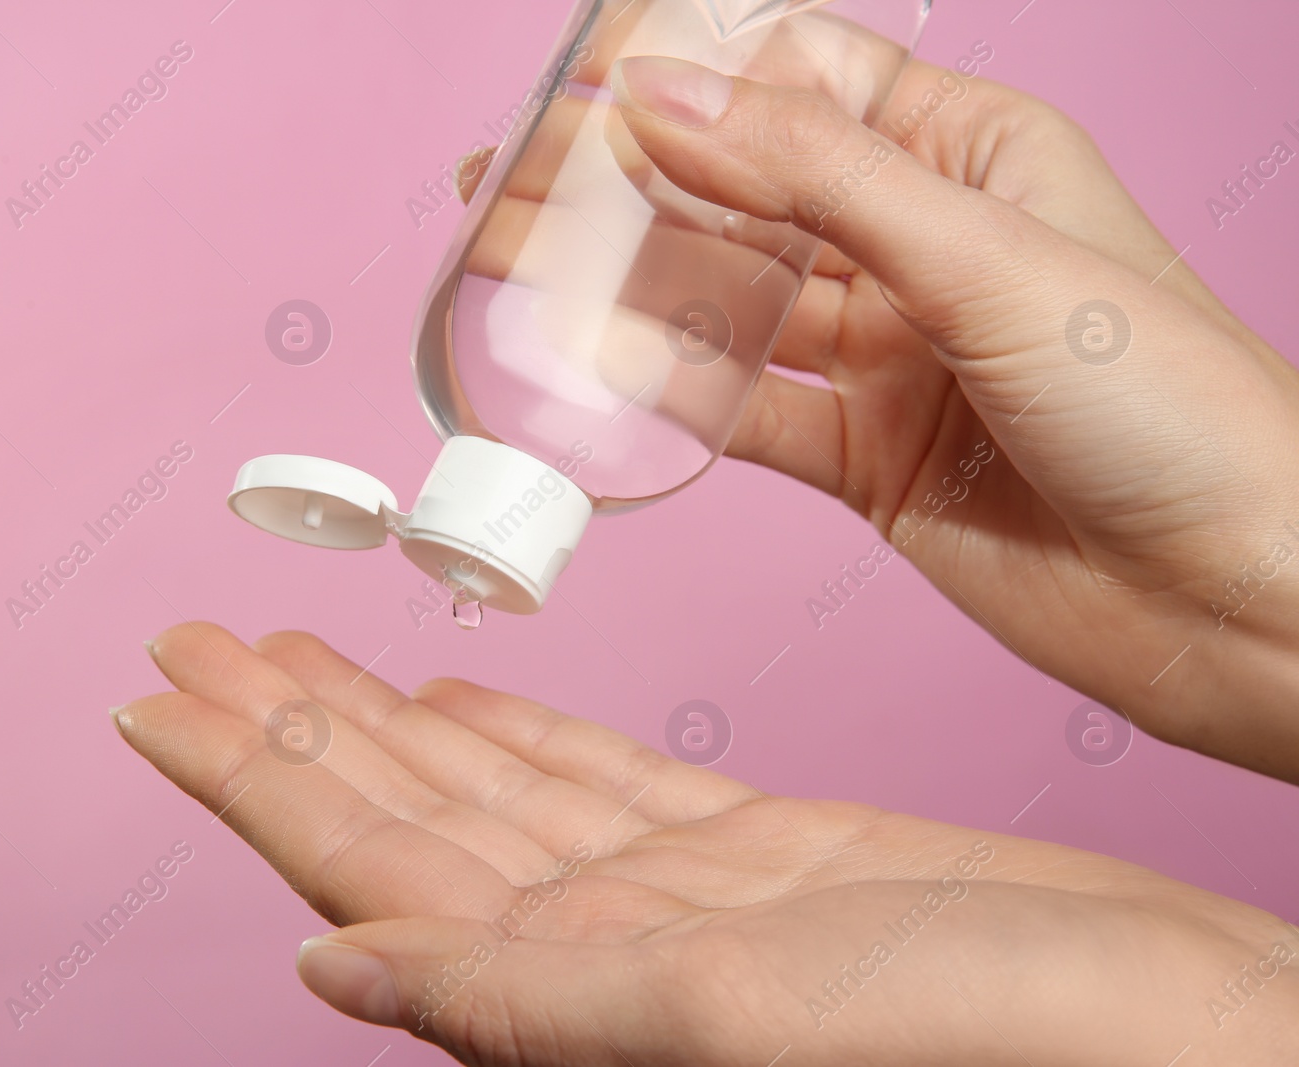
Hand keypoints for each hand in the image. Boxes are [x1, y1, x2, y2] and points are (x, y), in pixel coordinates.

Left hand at [114, 624, 1298, 1065]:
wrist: (1169, 1026)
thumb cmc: (985, 1040)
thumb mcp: (730, 1008)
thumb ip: (522, 995)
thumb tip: (331, 974)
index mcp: (568, 987)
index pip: (359, 863)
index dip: (248, 781)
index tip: (152, 704)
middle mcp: (596, 945)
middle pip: (399, 812)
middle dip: (289, 725)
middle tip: (193, 636)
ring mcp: (672, 893)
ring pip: (484, 784)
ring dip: (381, 714)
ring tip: (294, 650)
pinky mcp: (753, 851)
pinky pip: (594, 779)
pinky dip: (516, 732)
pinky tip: (455, 696)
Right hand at [459, 54, 1298, 782]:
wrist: (1244, 607)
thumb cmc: (1176, 409)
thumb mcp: (987, 261)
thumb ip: (818, 182)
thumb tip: (667, 100)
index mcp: (975, 158)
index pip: (805, 82)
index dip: (694, 78)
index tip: (585, 92)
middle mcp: (924, 249)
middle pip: (745, 193)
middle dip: (629, 185)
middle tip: (511, 184)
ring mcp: (892, 357)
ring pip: (733, 304)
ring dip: (630, 289)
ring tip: (519, 270)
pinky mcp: (869, 457)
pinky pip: (751, 412)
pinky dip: (679, 396)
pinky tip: (599, 374)